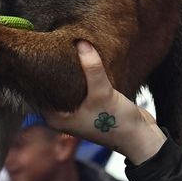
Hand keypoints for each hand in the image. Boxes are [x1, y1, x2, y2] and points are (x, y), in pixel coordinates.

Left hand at [41, 42, 165, 163]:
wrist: (141, 137)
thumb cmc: (117, 122)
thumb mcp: (102, 93)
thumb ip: (91, 68)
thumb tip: (81, 43)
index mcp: (56, 118)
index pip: (40, 91)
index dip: (41, 72)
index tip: (41, 52)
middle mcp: (63, 116)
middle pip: (55, 86)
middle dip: (58, 69)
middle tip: (55, 45)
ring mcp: (77, 111)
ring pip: (70, 85)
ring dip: (73, 71)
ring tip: (68, 47)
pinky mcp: (91, 105)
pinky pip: (83, 86)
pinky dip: (84, 75)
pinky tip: (84, 59)